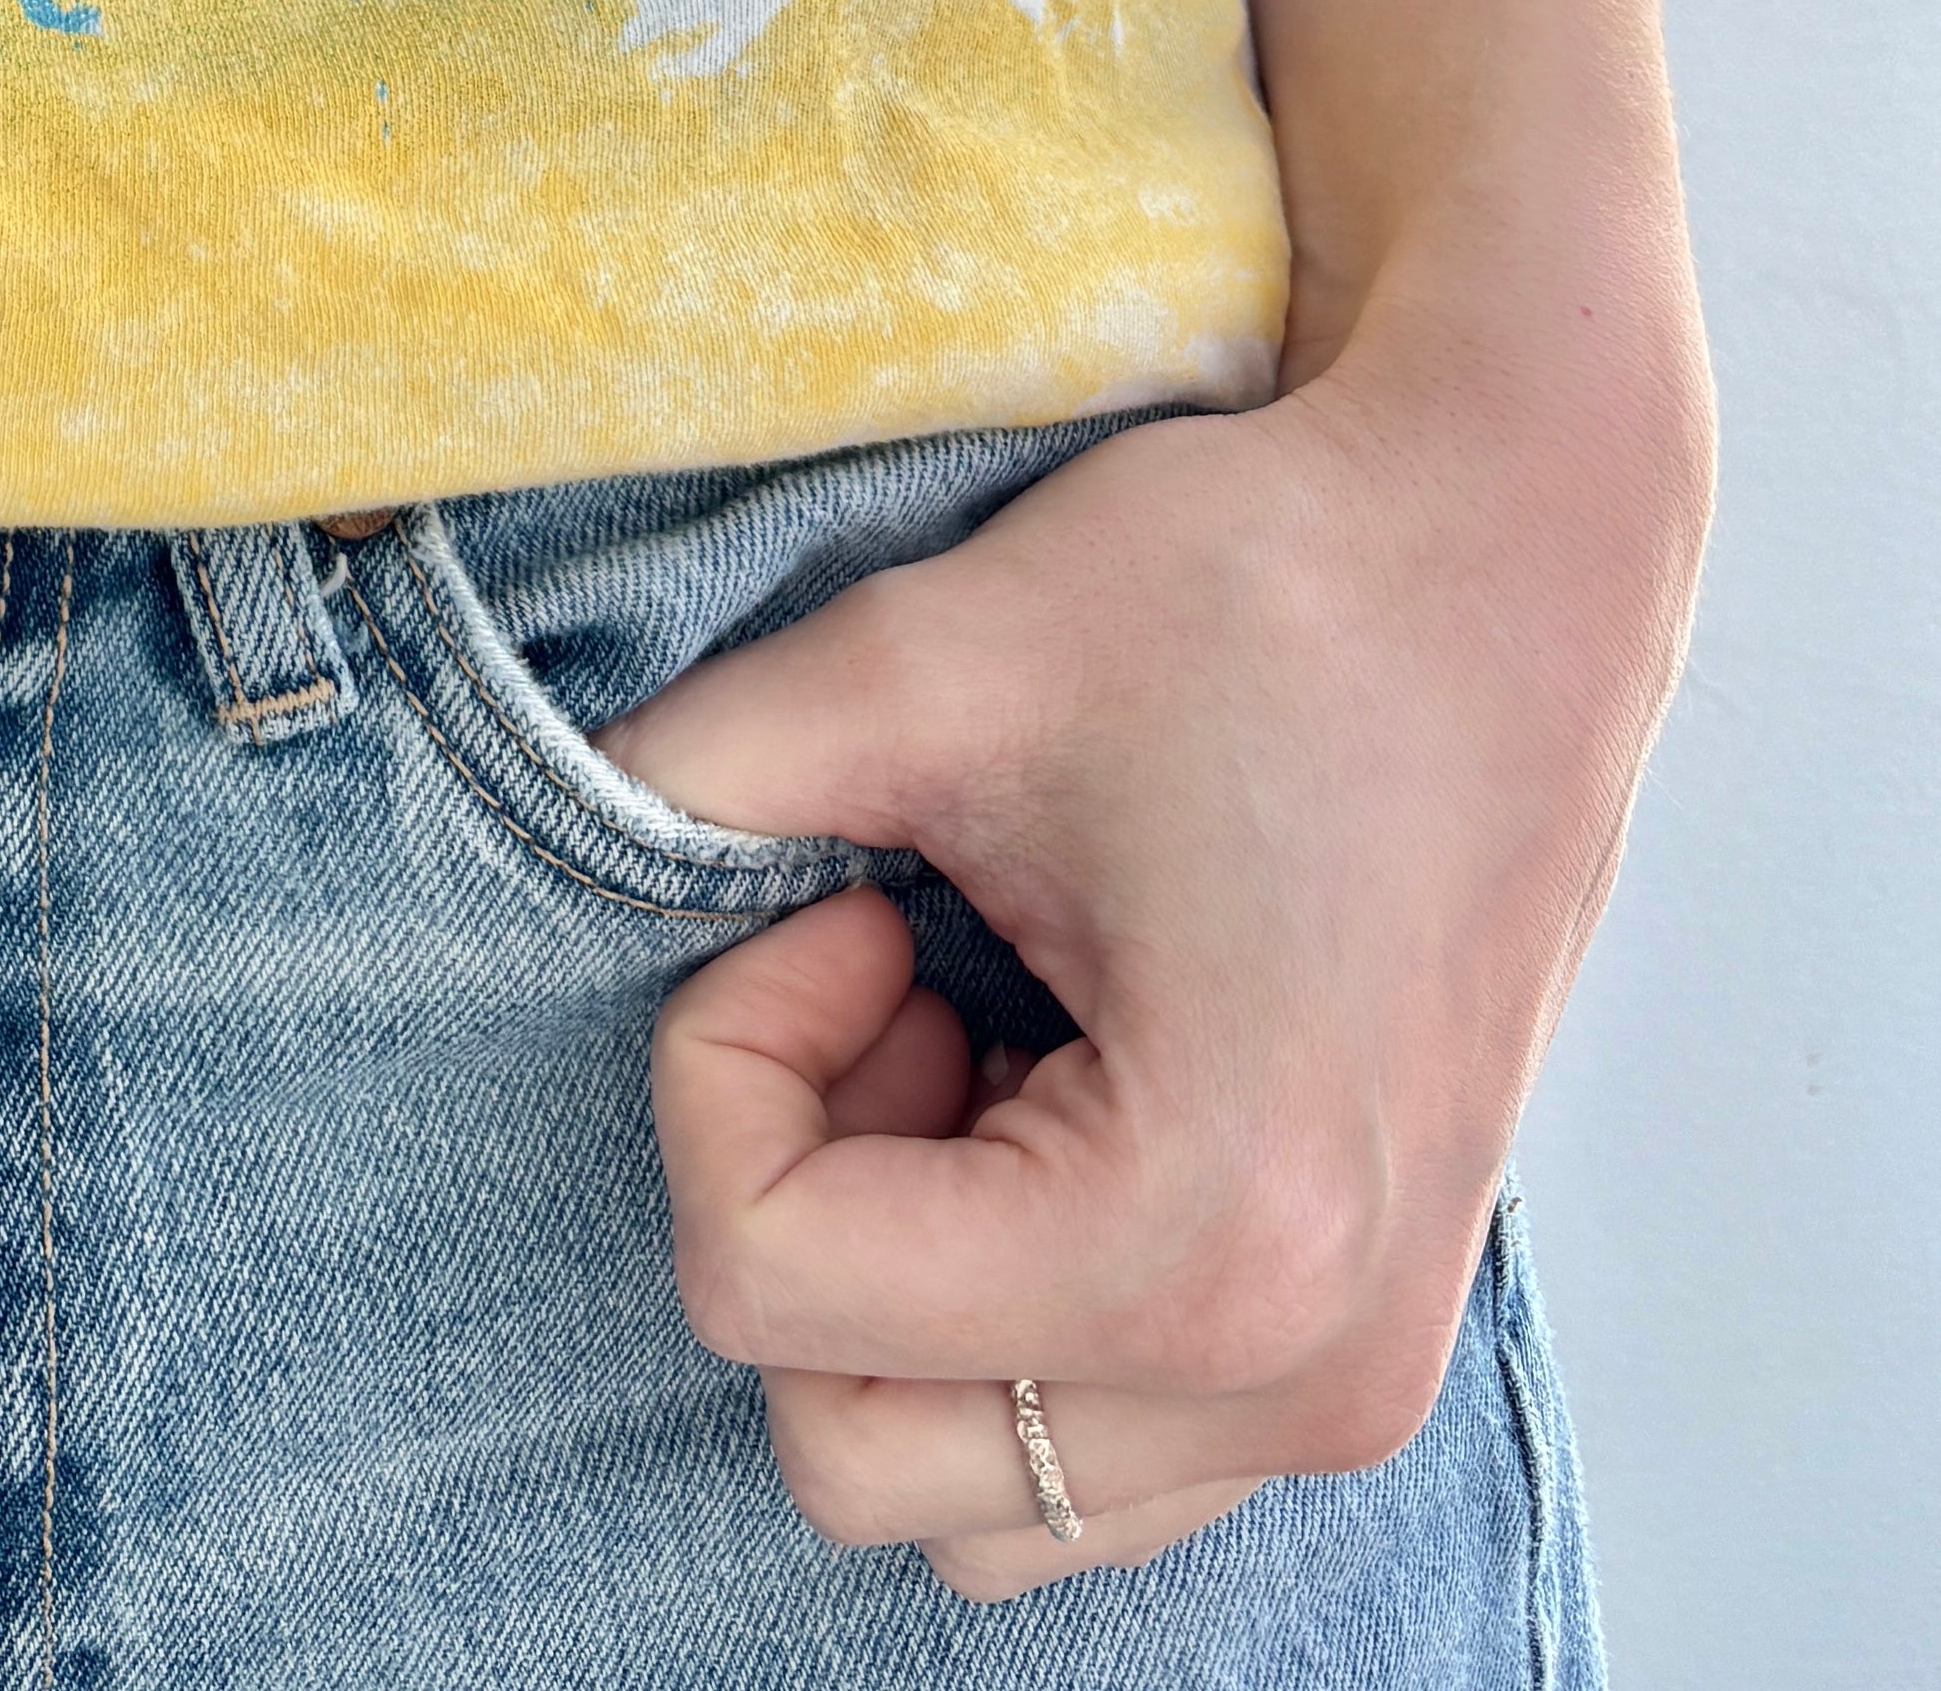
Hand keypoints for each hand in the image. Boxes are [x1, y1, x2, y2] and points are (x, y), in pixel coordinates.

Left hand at [597, 284, 1705, 1596]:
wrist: (1506, 566)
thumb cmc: (1258, 593)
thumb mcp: (926, 656)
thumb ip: (695, 776)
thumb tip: (552, 835)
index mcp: (1206, 1237)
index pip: (768, 1289)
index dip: (729, 1063)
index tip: (843, 898)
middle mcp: (1294, 1374)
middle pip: (846, 1449)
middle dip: (800, 1190)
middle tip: (887, 968)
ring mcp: (1337, 1388)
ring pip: (959, 1491)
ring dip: (894, 1277)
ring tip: (968, 1033)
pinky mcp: (1349, 1350)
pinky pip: (1077, 1459)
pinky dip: (991, 1311)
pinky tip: (1038, 1088)